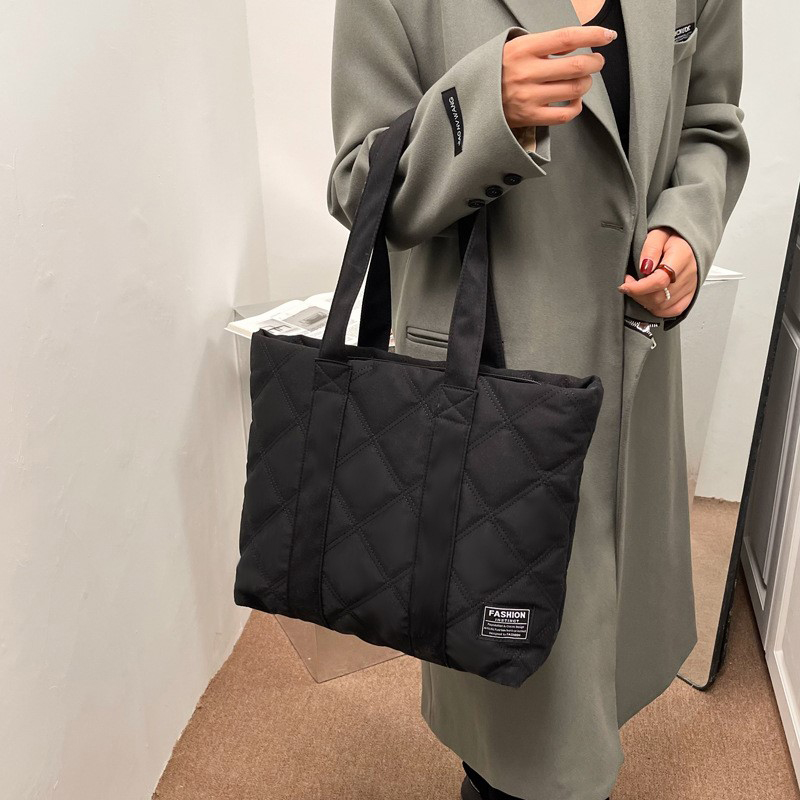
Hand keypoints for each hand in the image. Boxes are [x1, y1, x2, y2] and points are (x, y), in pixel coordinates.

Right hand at [501, 26, 616, 129]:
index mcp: (523, 50)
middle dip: (594, 63)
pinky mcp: (529, 117)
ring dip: (586, 84)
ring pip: (574, 90)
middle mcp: (526, 73)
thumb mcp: (516, 47)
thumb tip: (576, 44)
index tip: (607, 36)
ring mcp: (528, 97)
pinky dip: (576, 107)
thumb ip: (545, 44)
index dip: (592, 35)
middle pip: (575, 66)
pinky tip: (574, 100)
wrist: (474, 99)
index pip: (566, 38)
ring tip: (583, 80)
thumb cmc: (499, 71)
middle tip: (596, 61)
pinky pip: (564, 114)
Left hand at [618, 227, 697, 317]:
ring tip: (638, 288)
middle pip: (659, 297)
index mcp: (682, 256)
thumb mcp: (658, 234)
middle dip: (638, 294)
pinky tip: (649, 298)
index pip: (659, 281)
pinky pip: (672, 310)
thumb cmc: (672, 236)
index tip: (624, 285)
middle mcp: (689, 274)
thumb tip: (644, 266)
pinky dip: (656, 308)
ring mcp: (691, 286)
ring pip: (663, 306)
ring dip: (645, 301)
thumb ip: (650, 248)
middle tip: (629, 283)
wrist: (688, 240)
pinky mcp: (690, 295)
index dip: (638, 288)